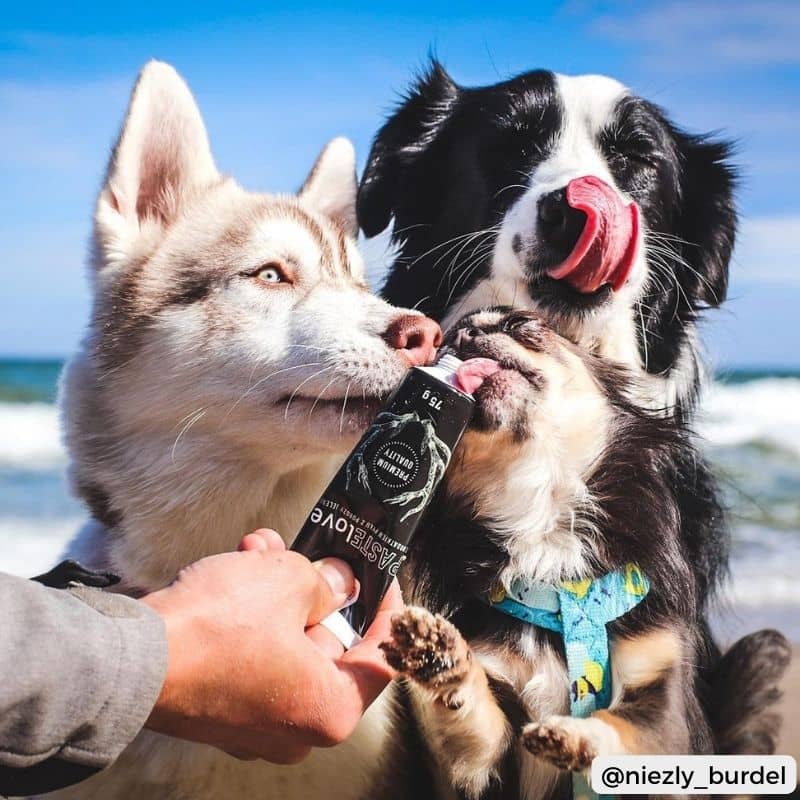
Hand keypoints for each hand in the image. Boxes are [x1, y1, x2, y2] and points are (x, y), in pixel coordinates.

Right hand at [141, 529, 401, 762]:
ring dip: (278, 587)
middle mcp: (293, 726)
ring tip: (265, 547)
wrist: (129, 656)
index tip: (382, 577)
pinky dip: (251, 609)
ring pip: (286, 638)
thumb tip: (341, 581)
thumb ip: (328, 580)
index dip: (385, 610)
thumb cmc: (216, 628)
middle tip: (316, 550)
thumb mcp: (289, 582)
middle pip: (328, 643)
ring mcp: (253, 718)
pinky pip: (253, 650)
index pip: (380, 658)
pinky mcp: (220, 702)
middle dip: (318, 586)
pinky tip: (242, 563)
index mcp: (328, 710)